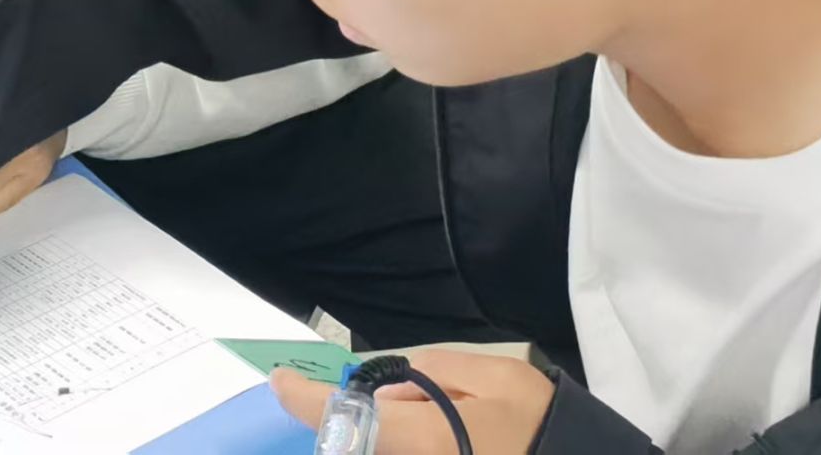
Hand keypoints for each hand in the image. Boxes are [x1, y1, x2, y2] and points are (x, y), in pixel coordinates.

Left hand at [271, 349, 555, 454]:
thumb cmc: (539, 425)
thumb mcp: (493, 377)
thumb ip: (433, 374)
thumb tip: (392, 393)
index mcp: (419, 439)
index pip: (339, 418)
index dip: (301, 398)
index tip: (280, 380)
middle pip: (356, 444)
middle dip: (366, 420)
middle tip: (409, 400)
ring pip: (379, 450)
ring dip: (389, 435)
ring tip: (447, 420)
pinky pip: (403, 454)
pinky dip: (405, 440)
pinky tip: (451, 434)